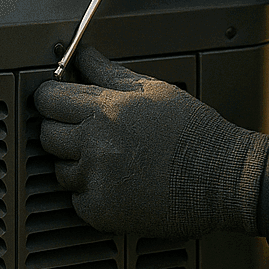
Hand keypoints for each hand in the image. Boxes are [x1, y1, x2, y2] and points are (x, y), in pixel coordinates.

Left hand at [34, 45, 268, 238]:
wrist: (222, 177)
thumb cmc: (194, 133)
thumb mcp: (155, 91)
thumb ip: (110, 73)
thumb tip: (84, 56)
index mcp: (107, 110)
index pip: (48, 100)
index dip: (50, 98)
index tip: (55, 102)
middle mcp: (96, 145)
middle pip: (46, 136)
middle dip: (60, 131)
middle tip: (85, 132)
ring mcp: (98, 181)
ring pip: (59, 171)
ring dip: (76, 165)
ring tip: (110, 160)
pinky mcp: (102, 212)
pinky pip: (77, 201)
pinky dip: (91, 194)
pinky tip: (118, 183)